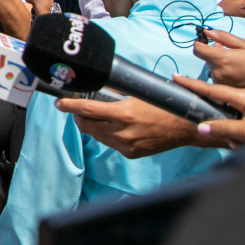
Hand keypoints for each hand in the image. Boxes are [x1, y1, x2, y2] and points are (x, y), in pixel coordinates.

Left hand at [54, 95, 199, 157]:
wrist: (184, 128)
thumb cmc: (163, 107)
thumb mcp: (138, 95)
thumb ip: (116, 95)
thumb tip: (97, 91)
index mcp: (124, 114)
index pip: (88, 110)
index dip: (70, 106)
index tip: (60, 103)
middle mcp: (122, 132)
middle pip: (88, 126)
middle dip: (79, 117)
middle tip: (76, 109)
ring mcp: (126, 145)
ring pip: (97, 136)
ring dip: (92, 126)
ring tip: (94, 117)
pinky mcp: (130, 154)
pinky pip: (110, 143)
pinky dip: (106, 134)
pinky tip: (112, 127)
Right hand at [173, 74, 244, 148]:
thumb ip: (225, 128)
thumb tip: (201, 127)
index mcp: (244, 97)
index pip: (212, 90)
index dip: (193, 84)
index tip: (176, 78)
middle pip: (217, 102)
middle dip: (210, 115)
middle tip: (207, 124)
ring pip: (225, 115)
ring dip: (225, 129)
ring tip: (236, 142)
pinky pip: (234, 122)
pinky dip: (233, 132)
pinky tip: (239, 142)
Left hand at [193, 28, 244, 96]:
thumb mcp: (244, 44)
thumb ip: (223, 37)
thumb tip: (207, 31)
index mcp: (222, 58)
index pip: (197, 49)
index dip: (199, 43)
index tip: (205, 41)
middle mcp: (217, 71)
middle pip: (205, 58)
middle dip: (213, 52)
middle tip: (228, 51)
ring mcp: (219, 82)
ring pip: (211, 67)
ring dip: (217, 63)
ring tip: (234, 63)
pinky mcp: (222, 89)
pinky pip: (215, 76)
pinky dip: (221, 72)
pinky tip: (235, 72)